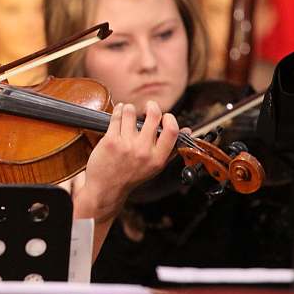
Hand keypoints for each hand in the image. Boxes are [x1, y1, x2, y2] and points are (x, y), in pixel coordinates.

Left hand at [79, 101, 179, 220]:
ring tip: (129, 110)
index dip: (170, 118)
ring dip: (130, 108)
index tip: (165, 116)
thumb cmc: (131, 176)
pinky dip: (119, 110)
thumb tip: (186, 130)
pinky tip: (120, 110)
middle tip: (149, 105)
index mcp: (157, 158)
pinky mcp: (110, 140)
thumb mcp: (156, 167)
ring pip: (131, 112)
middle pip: (153, 116)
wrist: (107, 188)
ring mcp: (126, 145)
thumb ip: (171, 149)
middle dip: (152, 106)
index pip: (172, 131)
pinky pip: (116, 117)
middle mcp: (143, 151)